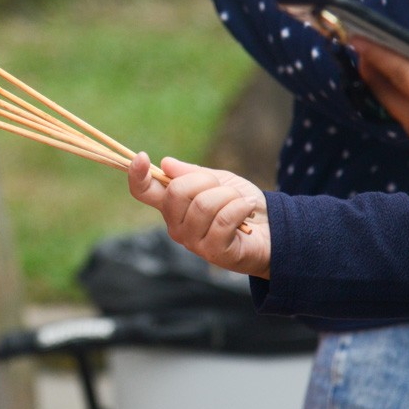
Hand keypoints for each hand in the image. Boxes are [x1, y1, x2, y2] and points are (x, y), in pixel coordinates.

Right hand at [127, 152, 271, 277]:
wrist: (272, 229)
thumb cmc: (240, 203)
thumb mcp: (217, 181)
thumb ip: (192, 174)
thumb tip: (166, 164)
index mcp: (172, 205)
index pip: (144, 191)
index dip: (137, 175)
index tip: (141, 157)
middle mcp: (176, 225)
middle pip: (177, 191)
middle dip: (206, 181)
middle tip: (224, 188)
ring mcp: (193, 241)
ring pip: (203, 204)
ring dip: (228, 196)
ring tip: (239, 202)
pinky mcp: (214, 252)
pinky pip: (223, 220)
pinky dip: (240, 207)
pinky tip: (247, 210)